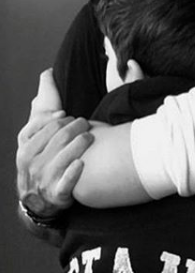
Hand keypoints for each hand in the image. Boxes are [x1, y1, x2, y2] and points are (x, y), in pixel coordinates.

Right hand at [16, 69, 91, 217]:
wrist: (40, 198)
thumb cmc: (42, 158)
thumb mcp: (37, 134)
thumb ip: (43, 107)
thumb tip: (49, 73)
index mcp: (25, 146)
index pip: (44, 126)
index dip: (59, 119)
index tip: (67, 115)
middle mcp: (31, 163)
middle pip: (58, 138)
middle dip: (75, 128)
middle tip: (86, 124)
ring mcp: (43, 180)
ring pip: (64, 157)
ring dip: (79, 145)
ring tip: (90, 137)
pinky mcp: (57, 194)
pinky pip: (66, 183)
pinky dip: (74, 173)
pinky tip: (83, 163)